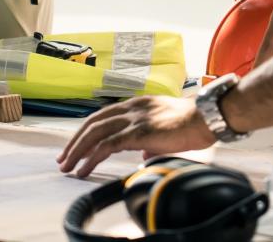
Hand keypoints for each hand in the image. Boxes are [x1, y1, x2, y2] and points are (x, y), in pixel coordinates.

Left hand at [56, 96, 212, 177]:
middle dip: (75, 141)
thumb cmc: (193, 123)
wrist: (207, 116)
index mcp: (139, 104)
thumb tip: (144, 153)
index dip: (87, 130)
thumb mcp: (166, 128)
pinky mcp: (139, 132)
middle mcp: (133, 107)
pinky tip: (84, 169)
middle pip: (94, 122)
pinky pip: (107, 145)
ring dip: (78, 150)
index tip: (77, 144)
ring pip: (96, 132)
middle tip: (65, 158)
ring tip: (68, 166)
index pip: (104, 115)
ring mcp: (135, 118)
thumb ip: (150, 139)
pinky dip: (92, 157)